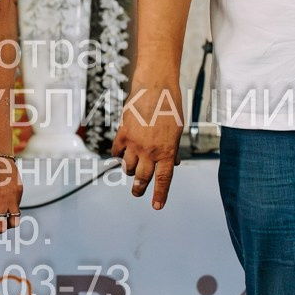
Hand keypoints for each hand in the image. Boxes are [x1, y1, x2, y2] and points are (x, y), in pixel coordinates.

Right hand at [112, 78, 183, 208]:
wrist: (155, 88)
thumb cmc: (170, 107)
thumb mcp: (177, 131)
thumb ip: (174, 149)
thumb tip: (174, 163)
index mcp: (167, 151)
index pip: (163, 179)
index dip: (159, 194)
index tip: (156, 206)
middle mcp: (150, 151)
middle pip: (142, 178)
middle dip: (139, 189)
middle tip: (137, 193)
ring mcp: (135, 144)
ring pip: (127, 168)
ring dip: (130, 171)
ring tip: (132, 170)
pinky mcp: (123, 134)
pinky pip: (117, 153)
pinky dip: (119, 157)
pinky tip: (121, 155)